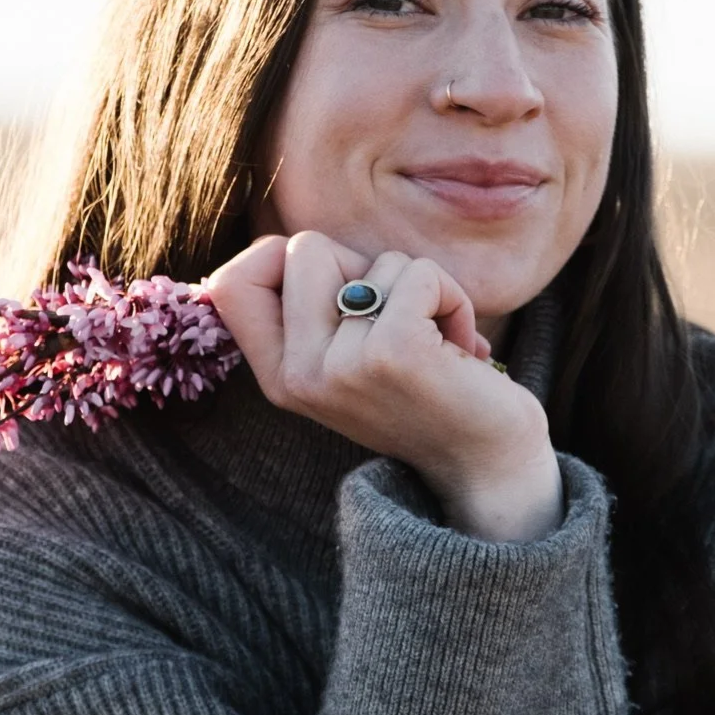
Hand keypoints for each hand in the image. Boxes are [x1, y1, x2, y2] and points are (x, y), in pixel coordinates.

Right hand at [206, 232, 563, 540]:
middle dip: (362, 264)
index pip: (228, 284)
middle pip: (302, 247)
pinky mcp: (393, 353)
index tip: (334, 286)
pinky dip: (453, 296)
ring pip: (376, 259)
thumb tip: (293, 246)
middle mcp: (299, 375)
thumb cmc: (426, 395)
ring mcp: (342, 365)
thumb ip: (314, 310)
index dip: (276, 257)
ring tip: (436, 341)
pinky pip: (419, 273)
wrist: (486, 468)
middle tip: (396, 315)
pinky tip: (461, 347)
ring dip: (421, 288)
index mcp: (280, 376)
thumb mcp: (348, 358)